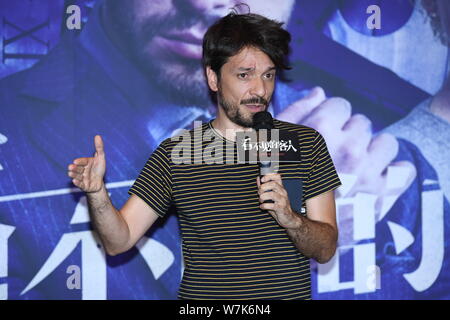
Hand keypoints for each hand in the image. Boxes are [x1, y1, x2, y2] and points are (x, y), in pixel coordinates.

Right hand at [67, 135, 105, 192]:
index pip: (83, 161)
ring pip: (77, 176)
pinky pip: (80, 184)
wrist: (99, 182)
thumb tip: (97, 136)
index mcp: (86, 163)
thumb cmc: (99, 169)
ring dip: (74, 175)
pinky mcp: (84, 186)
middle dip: (74, 168)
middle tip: (70, 167)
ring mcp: (82, 178)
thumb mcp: (101, 158)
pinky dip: (77, 183)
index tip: (75, 161)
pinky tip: (74, 181)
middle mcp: (83, 170)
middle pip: (78, 169)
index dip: (80, 161)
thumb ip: (99, 147)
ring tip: (70, 173)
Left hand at [257, 173, 298, 228]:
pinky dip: (264, 206)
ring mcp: (283, 200)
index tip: (262, 179)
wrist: (288, 218)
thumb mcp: (271, 195)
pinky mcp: (281, 208)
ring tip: (260, 200)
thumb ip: (264, 187)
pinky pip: (271, 205)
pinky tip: (262, 207)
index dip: (269, 176)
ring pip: (272, 194)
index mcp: (280, 188)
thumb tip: (258, 178)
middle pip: (273, 184)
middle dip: (263, 187)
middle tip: (259, 192)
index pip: (277, 177)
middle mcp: (283, 192)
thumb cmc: (279, 206)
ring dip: (263, 197)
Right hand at [277, 87, 414, 203]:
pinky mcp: (383, 191)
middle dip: (351, 134)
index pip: (341, 105)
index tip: (327, 130)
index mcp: (321, 133)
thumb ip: (297, 112)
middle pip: (362, 123)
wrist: (302, 225)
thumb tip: (319, 92)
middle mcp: (347, 148)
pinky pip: (404, 169)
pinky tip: (375, 175)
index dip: (333, 117)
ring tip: (358, 163)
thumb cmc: (287, 180)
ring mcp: (368, 170)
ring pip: (386, 142)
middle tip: (338, 152)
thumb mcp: (281, 143)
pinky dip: (392, 171)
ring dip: (374, 150)